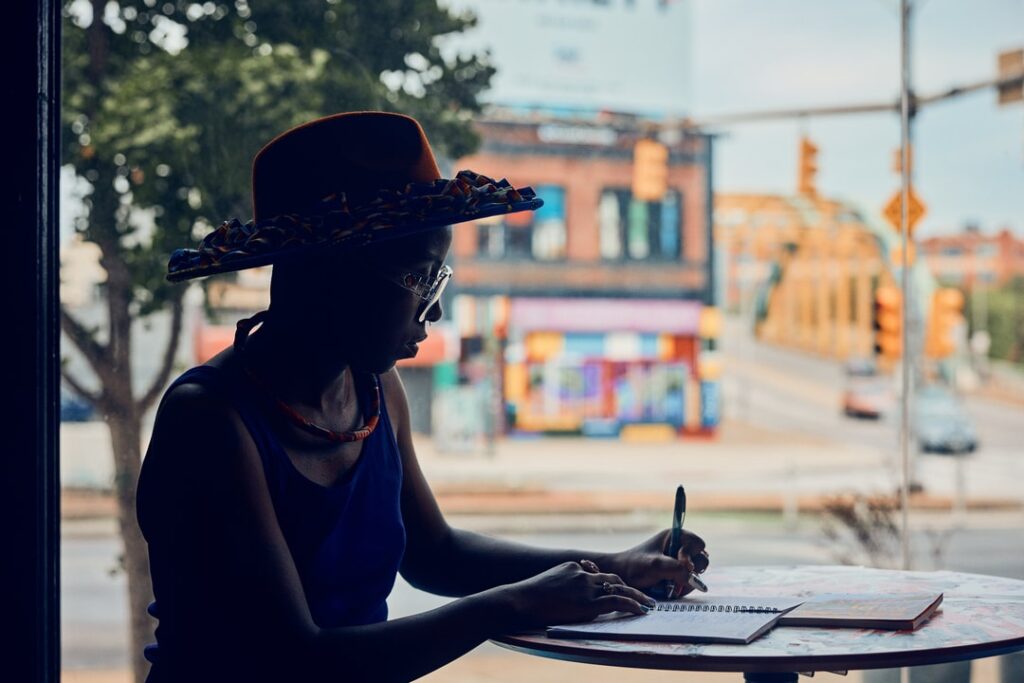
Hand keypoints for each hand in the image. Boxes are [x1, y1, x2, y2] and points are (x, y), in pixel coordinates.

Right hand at [497, 561, 655, 629]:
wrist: (521, 599)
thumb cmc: (529, 596)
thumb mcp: (548, 583)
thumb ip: (562, 585)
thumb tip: (568, 596)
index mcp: (573, 568)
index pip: (598, 573)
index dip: (612, 581)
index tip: (621, 587)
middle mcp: (582, 574)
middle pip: (613, 577)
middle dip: (631, 587)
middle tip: (645, 595)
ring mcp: (586, 587)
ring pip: (618, 588)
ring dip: (637, 596)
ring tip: (650, 604)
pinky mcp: (588, 601)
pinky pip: (615, 600)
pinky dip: (631, 604)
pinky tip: (640, 610)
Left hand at [601, 529, 708, 598]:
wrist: (623, 579)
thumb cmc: (635, 566)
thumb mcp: (655, 565)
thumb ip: (676, 568)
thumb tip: (695, 578)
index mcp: (675, 537)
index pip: (698, 543)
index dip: (692, 554)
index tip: (682, 564)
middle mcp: (680, 548)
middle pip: (702, 559)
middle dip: (692, 570)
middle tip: (676, 578)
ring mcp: (681, 563)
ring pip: (698, 573)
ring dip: (687, 581)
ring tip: (671, 585)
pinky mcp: (679, 576)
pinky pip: (692, 583)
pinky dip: (684, 588)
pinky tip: (671, 589)